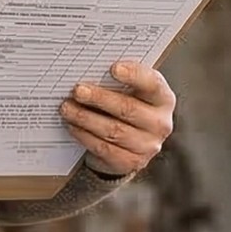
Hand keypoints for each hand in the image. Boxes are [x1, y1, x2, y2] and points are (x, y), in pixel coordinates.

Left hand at [61, 61, 175, 177]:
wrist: (130, 143)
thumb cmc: (128, 106)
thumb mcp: (130, 91)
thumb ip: (118, 81)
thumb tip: (90, 69)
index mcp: (163, 99)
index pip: (152, 84)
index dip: (134, 75)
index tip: (113, 68)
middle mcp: (160, 124)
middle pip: (128, 109)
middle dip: (100, 98)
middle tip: (78, 90)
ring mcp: (148, 146)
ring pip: (114, 130)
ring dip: (86, 118)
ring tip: (67, 108)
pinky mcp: (132, 162)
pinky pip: (105, 149)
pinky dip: (85, 136)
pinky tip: (73, 126)